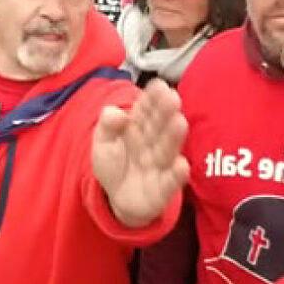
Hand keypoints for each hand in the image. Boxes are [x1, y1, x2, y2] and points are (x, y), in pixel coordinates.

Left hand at [92, 79, 189, 227]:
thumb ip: (106, 125)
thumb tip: (114, 112)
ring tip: (180, 123)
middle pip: (159, 127)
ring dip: (173, 138)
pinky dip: (176, 175)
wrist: (117, 198)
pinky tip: (182, 165)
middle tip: (172, 98)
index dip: (152, 99)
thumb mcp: (102, 142)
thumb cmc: (113, 164)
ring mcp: (158, 165)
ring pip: (166, 150)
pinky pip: (169, 182)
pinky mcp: (162, 190)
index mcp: (138, 128)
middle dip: (165, 113)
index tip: (158, 86)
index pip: (145, 111)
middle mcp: (152, 143)